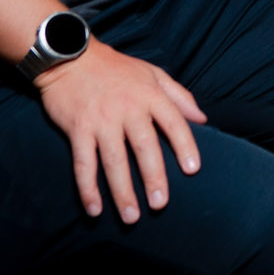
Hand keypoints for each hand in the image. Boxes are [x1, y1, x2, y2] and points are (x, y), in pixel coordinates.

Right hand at [34, 39, 208, 221]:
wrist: (70, 57)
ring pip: (114, 161)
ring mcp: (101, 120)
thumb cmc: (116, 68)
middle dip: (153, 177)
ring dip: (122, 191)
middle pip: (144, 147)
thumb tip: (203, 118)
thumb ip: (179, 96)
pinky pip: (83, 163)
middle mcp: (128, 108)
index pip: (173, 122)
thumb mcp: (152, 73)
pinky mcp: (78, 129)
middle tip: (160, 204)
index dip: (185, 146)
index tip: (192, 170)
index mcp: (150, 95)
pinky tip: (94, 208)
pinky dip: (87, 188)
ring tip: (131, 217)